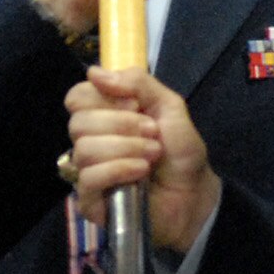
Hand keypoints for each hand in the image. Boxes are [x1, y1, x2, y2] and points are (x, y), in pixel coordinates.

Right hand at [66, 69, 220, 252]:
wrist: (196, 191)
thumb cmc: (180, 149)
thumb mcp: (168, 105)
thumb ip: (137, 83)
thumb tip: (93, 72)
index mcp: (103, 116)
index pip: (77, 97)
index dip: (103, 98)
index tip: (135, 105)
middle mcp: (90, 142)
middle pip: (78, 122)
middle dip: (121, 125)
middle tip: (152, 132)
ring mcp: (88, 172)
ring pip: (84, 150)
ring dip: (125, 148)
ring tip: (152, 154)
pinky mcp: (91, 201)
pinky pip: (89, 178)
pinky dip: (119, 169)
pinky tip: (141, 171)